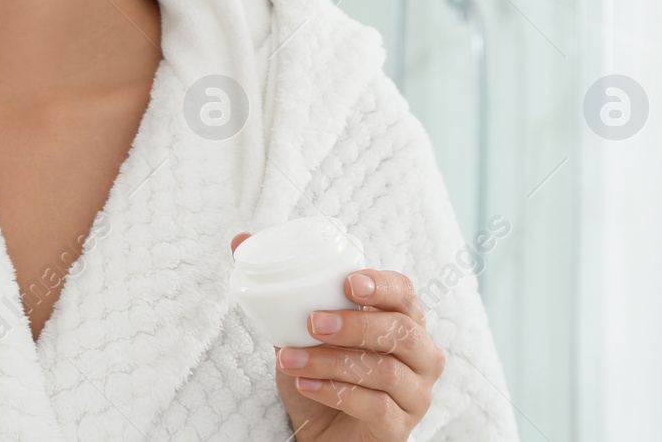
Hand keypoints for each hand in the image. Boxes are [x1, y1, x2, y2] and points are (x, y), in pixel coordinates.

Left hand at [230, 232, 443, 441]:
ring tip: (290, 359)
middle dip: (355, 324)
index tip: (348, 283)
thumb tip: (240, 238)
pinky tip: (305, 385)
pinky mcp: (400, 428)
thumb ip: (279, 288)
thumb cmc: (320, 373)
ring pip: (385, 370)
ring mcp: (415, 394)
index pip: (405, 293)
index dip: (382, 285)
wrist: (320, 430)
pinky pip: (375, 406)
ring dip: (330, 361)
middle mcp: (421, 355)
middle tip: (312, 323)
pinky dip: (336, 392)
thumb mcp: (298, 330)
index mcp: (402, 320)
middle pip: (402, 331)